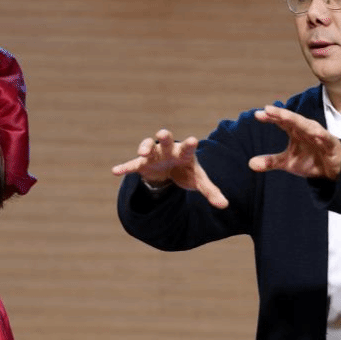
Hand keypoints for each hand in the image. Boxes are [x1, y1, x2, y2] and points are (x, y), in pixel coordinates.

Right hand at [112, 129, 228, 208]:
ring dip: (144, 147)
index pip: (188, 147)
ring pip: (147, 147)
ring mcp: (154, 155)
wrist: (171, 170)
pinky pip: (132, 165)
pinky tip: (115, 171)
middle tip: (163, 133)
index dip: (189, 144)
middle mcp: (168, 150)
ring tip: (142, 152)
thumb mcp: (199, 181)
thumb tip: (225, 206)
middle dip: (164, 137)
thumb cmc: (187, 172)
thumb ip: (211, 191)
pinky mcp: (142, 164)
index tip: (193, 140)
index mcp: (184, 153)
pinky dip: (124, 167)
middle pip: (166, 141)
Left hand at [248, 105, 340, 179]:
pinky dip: (321, 135)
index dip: (270, 117)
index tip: (257, 115)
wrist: (332, 171)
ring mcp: (319, 135)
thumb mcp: (287, 162)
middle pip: (292, 119)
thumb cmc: (310, 160)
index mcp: (295, 131)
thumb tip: (250, 163)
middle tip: (268, 109)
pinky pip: (326, 138)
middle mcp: (306, 129)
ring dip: (297, 120)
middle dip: (281, 114)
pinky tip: (315, 133)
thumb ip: (270, 161)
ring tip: (284, 116)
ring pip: (307, 125)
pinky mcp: (331, 144)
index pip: (281, 121)